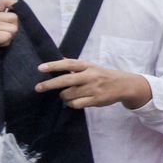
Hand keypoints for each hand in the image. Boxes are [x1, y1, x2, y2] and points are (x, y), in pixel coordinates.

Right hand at [0, 0, 20, 90]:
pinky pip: (6, 36)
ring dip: (9, 38)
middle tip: (2, 37)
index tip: (15, 19)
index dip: (15, 6)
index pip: (5, 0)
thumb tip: (26, 14)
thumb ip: (6, 19)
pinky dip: (5, 44)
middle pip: (14, 17)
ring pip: (12, 28)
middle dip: (14, 29)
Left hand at [35, 58, 150, 109]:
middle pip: (66, 80)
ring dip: (63, 96)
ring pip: (69, 94)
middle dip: (50, 84)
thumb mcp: (92, 67)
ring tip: (65, 95)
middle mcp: (90, 76)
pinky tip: (73, 102)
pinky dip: (71, 104)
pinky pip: (76, 104)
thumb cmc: (104, 75)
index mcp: (88, 66)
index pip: (69, 64)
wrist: (124, 85)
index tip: (40, 68)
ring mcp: (93, 89)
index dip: (54, 65)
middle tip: (38, 88)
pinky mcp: (96, 100)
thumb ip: (76, 65)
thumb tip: (58, 59)